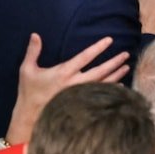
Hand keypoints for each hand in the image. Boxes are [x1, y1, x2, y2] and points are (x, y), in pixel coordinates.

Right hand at [4, 33, 130, 143]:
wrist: (29, 119)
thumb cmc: (29, 93)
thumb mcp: (27, 70)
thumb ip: (33, 52)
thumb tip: (35, 34)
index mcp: (63, 73)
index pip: (84, 57)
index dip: (98, 47)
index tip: (109, 40)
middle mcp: (74, 84)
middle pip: (100, 71)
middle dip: (114, 62)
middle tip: (126, 54)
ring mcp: (79, 95)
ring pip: (103, 83)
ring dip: (116, 75)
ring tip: (127, 67)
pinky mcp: (81, 104)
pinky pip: (99, 96)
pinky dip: (111, 90)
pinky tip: (120, 85)